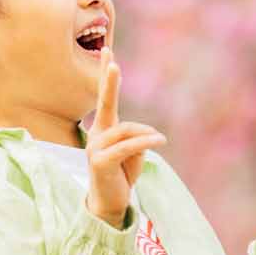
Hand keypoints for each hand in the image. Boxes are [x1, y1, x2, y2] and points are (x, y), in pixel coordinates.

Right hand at [84, 56, 165, 227]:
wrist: (110, 203)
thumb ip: (136, 138)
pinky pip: (127, 146)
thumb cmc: (122, 175)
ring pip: (125, 130)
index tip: (107, 51)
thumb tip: (141, 136)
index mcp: (103, 129)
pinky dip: (145, 142)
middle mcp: (96, 135)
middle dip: (108, 82)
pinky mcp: (100, 161)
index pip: (105, 99)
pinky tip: (160, 140)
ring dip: (146, 135)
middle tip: (113, 61)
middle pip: (105, 104)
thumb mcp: (133, 153)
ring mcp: (95, 148)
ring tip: (159, 140)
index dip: (106, 76)